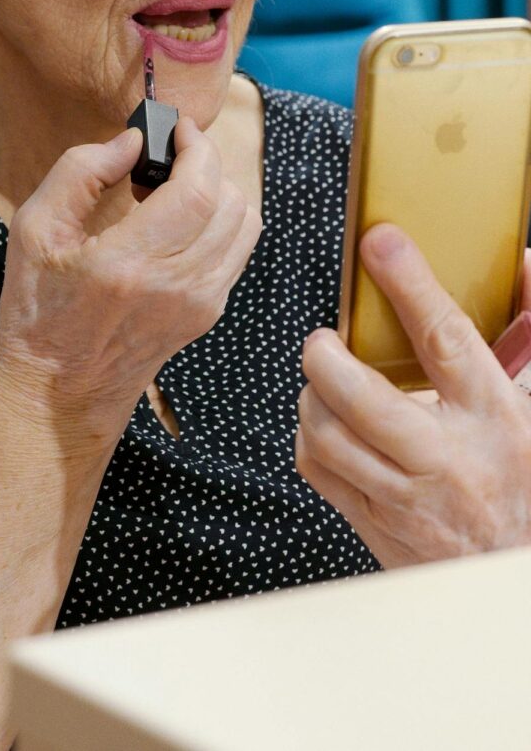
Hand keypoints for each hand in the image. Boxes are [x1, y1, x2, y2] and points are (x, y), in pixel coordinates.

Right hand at [0, 117, 261, 437]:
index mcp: (131, 262)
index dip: (197, 147)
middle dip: (206, 163)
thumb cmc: (38, 313)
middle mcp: (178, 284)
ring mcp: (200, 303)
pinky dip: (220, 222)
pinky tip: (180, 222)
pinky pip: (237, 250)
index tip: (178, 129)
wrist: (61, 396)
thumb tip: (131, 141)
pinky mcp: (208, 314)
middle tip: (167, 157)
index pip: (198, 188)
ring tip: (174, 189)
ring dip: (218, 191)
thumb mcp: (33, 232)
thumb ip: (80, 173)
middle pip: (230, 201)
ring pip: (244, 224)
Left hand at [295, 224, 530, 567]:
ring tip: (324, 379)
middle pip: (364, 398)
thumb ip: (528, 331)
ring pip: (328, 435)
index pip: (446, 339)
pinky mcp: (374, 526)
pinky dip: (310, 436)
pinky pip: (318, 470)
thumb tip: (523, 263)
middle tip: (324, 339)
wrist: (509, 575)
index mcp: (494, 416)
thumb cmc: (522, 479)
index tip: (381, 243)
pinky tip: (326, 421)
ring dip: (312, 395)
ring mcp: (405, 499)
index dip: (410, 284)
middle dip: (327, 357)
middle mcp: (446, 458)